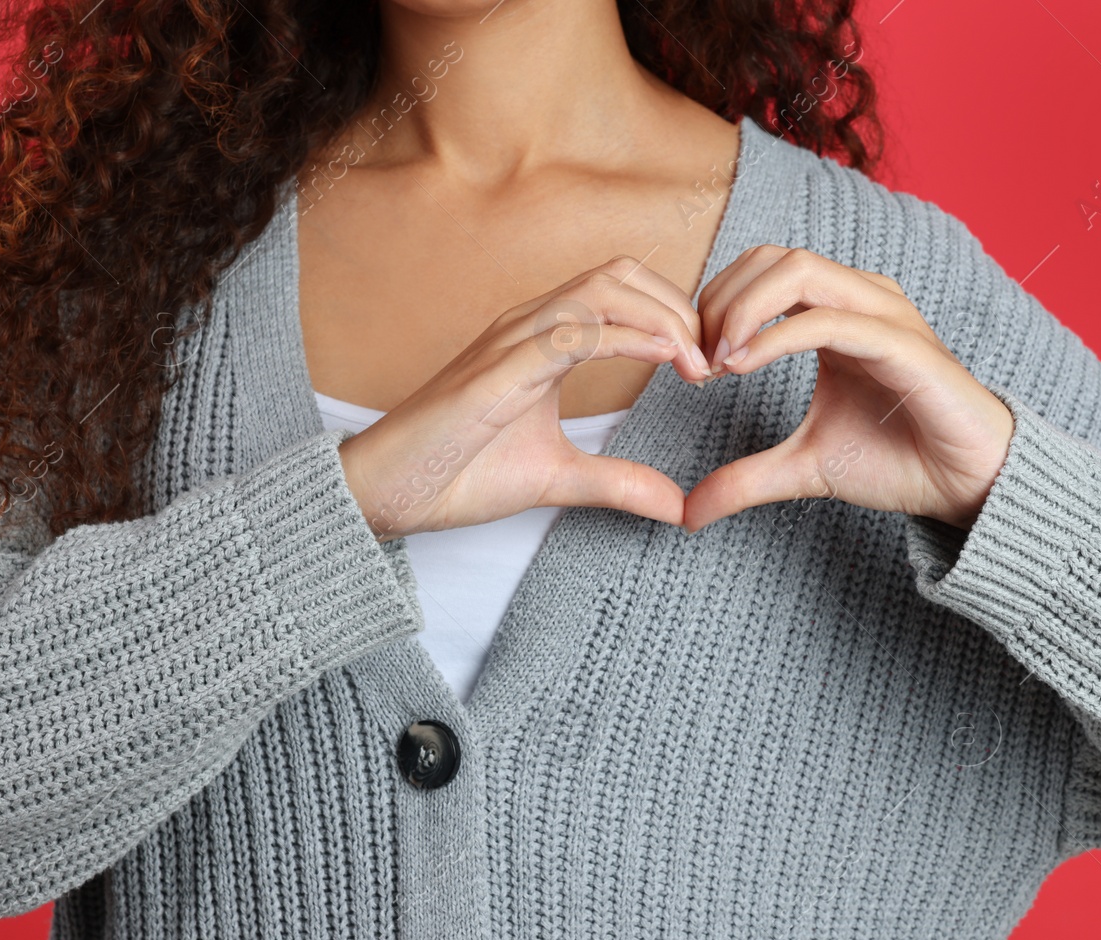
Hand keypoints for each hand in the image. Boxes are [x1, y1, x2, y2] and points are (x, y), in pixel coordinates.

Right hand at [337, 256, 711, 538]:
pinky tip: (667, 358)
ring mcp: (510, 341)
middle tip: (716, 360)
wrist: (384, 494)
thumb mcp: (557, 480)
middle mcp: (527, 325)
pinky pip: (572, 332)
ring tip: (700, 362)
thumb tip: (677, 505)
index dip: (674, 315)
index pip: (620, 291)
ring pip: (601, 290)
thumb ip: (617, 482)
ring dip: (663, 317)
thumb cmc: (456, 473)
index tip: (710, 365)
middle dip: (680, 307)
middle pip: (620, 274)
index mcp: (541, 339)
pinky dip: (629, 337)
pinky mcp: (498, 370)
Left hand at [684, 246, 1014, 532]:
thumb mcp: (804, 468)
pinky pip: (831, 320)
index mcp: (837, 312)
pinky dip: (778, 336)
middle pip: (772, 257)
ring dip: (743, 308)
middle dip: (720, 300)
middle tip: (697, 360)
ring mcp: (885, 316)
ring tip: (717, 361)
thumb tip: (688, 513)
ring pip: (799, 270)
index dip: (716, 304)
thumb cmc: (899, 460)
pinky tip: (743, 366)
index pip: (762, 270)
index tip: (692, 363)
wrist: (967, 485)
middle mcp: (860, 300)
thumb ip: (746, 479)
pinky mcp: (904, 346)